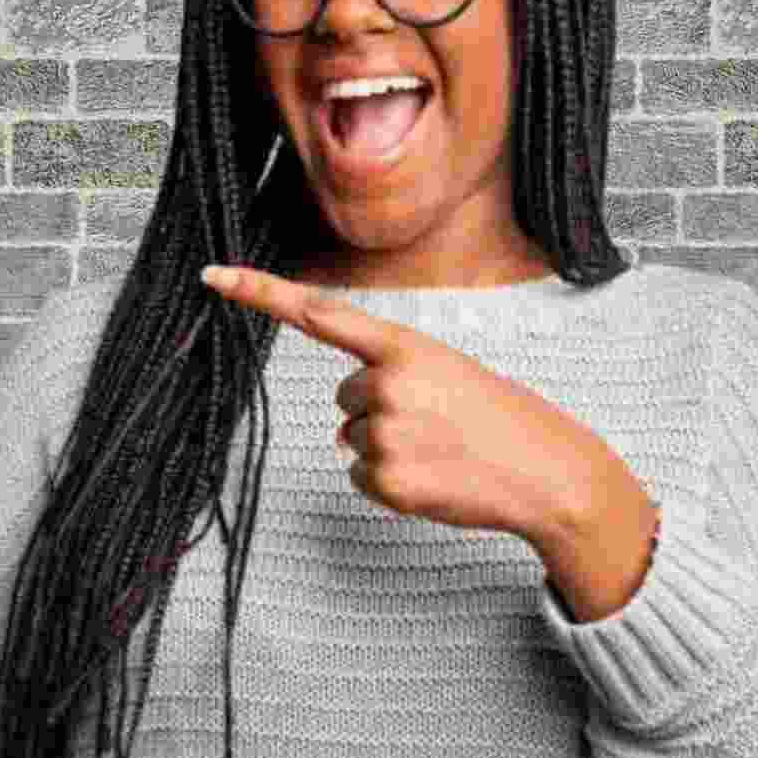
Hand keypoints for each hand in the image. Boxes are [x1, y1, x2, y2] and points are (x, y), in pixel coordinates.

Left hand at [201, 264, 641, 550]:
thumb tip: (341, 435)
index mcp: (403, 344)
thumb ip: (384, 381)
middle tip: (436, 420)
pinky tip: (433, 477)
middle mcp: (386, 382)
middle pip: (343, 396)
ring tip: (441, 448)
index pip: (318, 312)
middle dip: (379, 410)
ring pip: (351, 438)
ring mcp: (385, 432)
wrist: (545, 469)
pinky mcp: (386, 479)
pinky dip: (390, 483)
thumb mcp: (443, 373)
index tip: (211, 275)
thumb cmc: (492, 415)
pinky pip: (359, 477)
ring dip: (388, 449)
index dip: (259, 292)